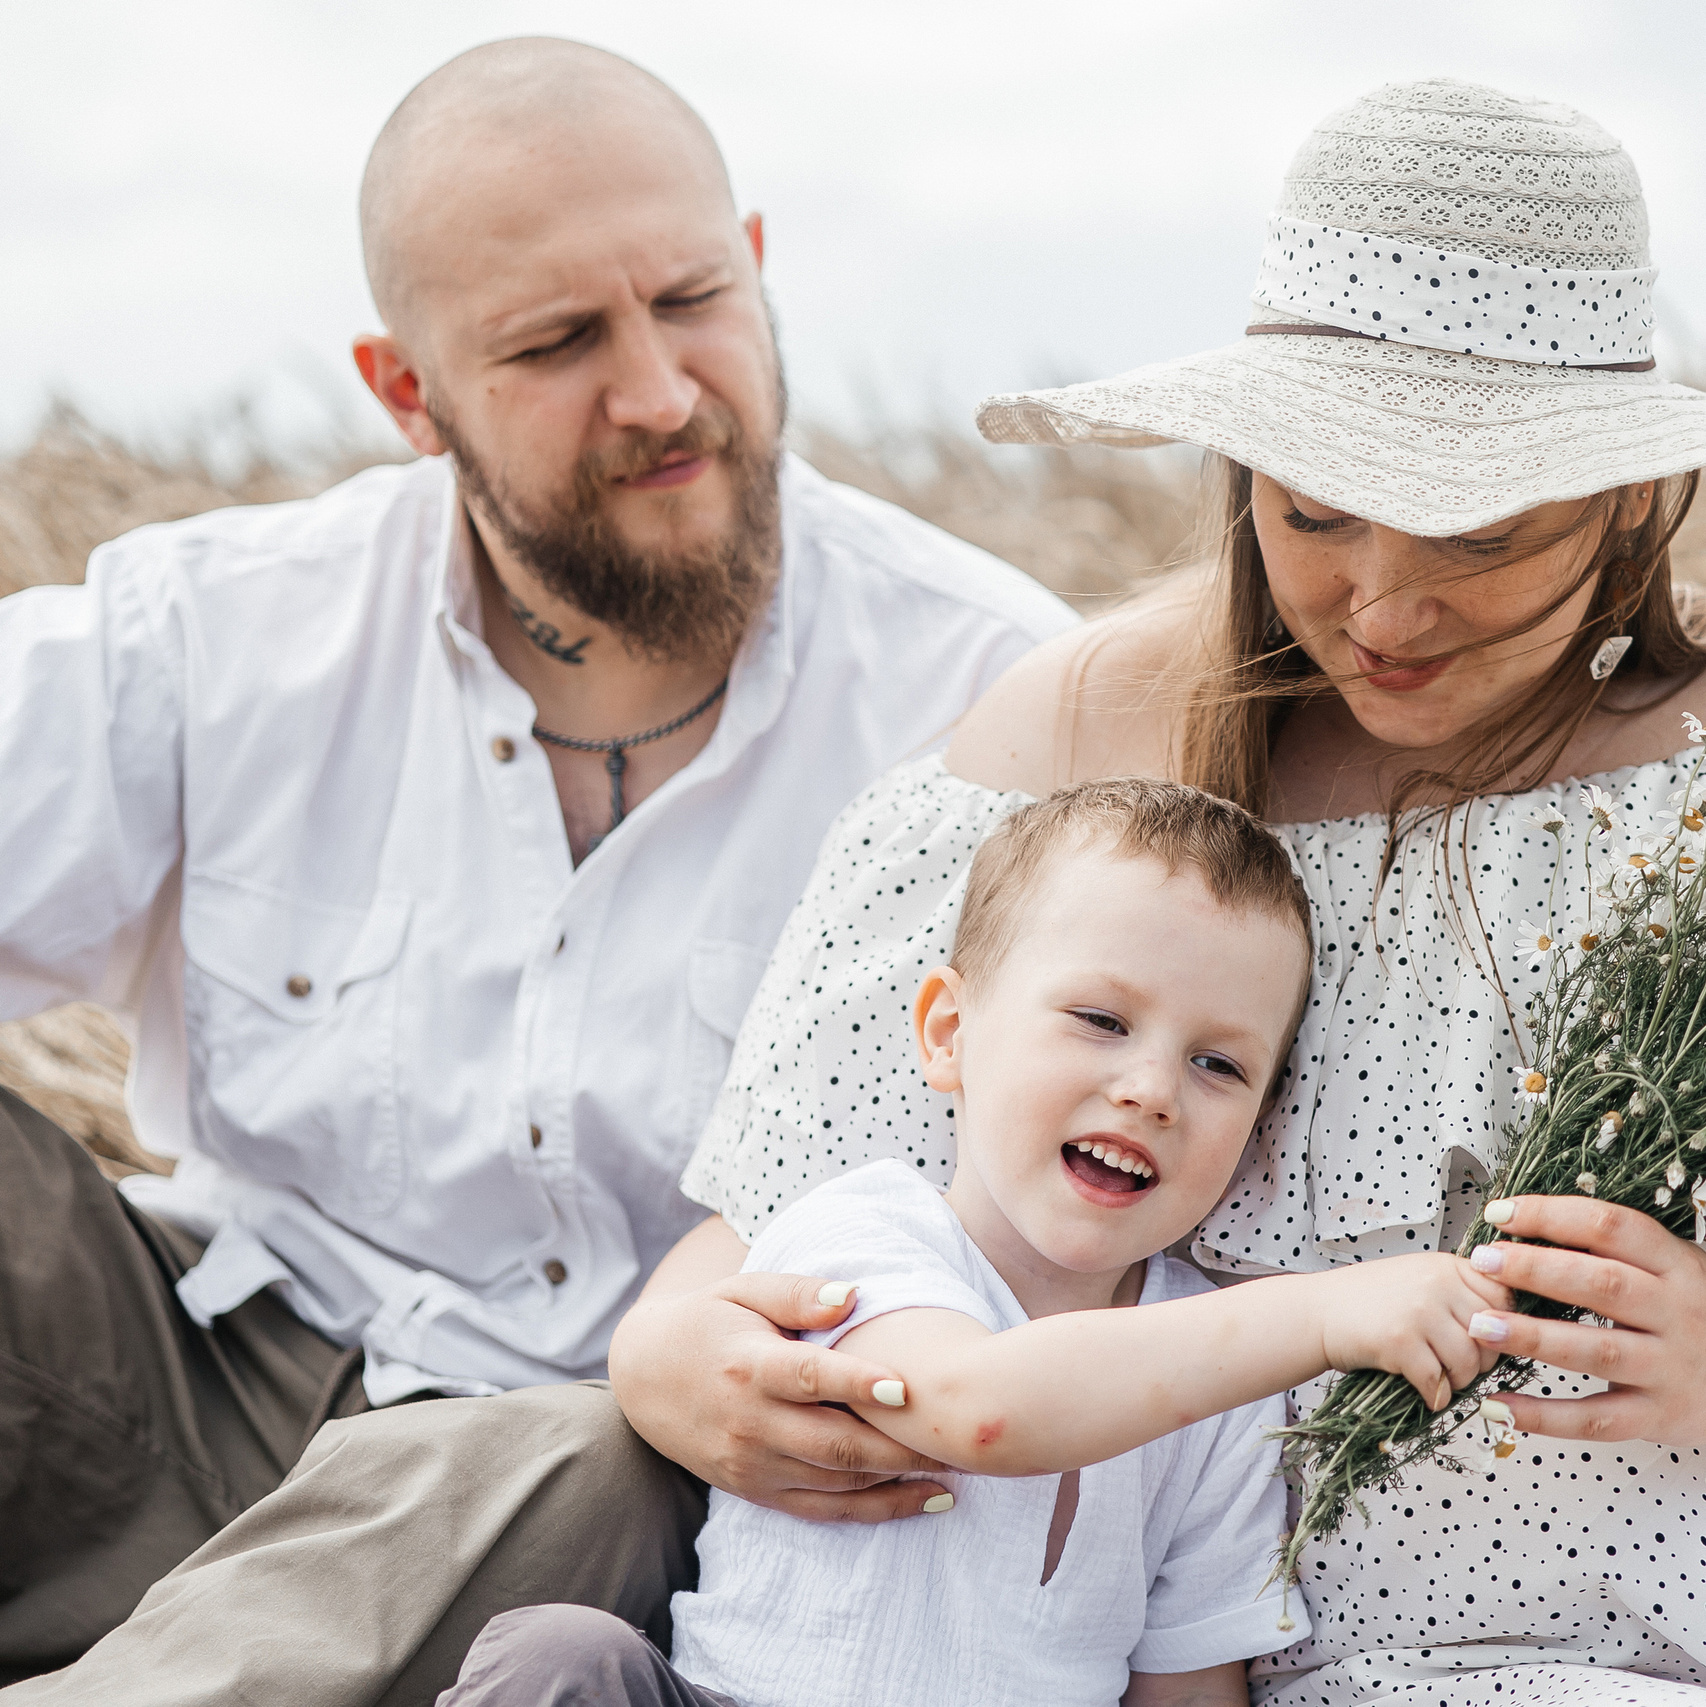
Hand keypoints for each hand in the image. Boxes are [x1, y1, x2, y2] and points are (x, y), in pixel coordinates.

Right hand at [608, 1271, 948, 1521]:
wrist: (643, 1376)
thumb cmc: (707, 1320)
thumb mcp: (743, 1289)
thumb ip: (798, 1292)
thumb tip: (853, 1296)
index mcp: (748, 1366)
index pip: (809, 1378)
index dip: (856, 1382)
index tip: (904, 1384)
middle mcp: (750, 1423)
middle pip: (834, 1444)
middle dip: (900, 1446)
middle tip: (959, 1438)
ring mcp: (753, 1465)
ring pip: (837, 1482)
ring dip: (900, 1479)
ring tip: (959, 1467)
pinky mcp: (757, 1491)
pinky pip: (825, 1511)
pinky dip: (878, 1509)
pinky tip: (926, 1499)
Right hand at [1313, 1252, 1512, 1408]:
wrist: (1317, 1310)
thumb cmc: (1368, 1299)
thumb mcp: (1418, 1277)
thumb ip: (1458, 1290)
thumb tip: (1508, 1324)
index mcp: (1444, 1266)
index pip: (1504, 1295)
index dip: (1504, 1323)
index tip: (1486, 1338)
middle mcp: (1436, 1283)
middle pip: (1493, 1333)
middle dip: (1484, 1359)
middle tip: (1463, 1366)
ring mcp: (1418, 1312)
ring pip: (1469, 1362)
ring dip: (1460, 1381)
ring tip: (1443, 1379)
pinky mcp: (1400, 1342)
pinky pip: (1437, 1381)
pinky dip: (1435, 1396)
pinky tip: (1426, 1391)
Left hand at [1463, 1194, 1705, 1444]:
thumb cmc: (1695, 1313)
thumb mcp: (1673, 1268)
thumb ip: (1616, 1248)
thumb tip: (1529, 1220)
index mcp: (1676, 1265)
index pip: (1611, 1227)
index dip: (1551, 1215)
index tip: (1499, 1214)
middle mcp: (1677, 1312)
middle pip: (1602, 1284)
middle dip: (1534, 1270)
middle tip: (1482, 1262)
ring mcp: (1670, 1367)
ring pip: (1596, 1350)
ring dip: (1532, 1338)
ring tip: (1480, 1325)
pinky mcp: (1661, 1416)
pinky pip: (1596, 1419)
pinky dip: (1545, 1416)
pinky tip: (1501, 1405)